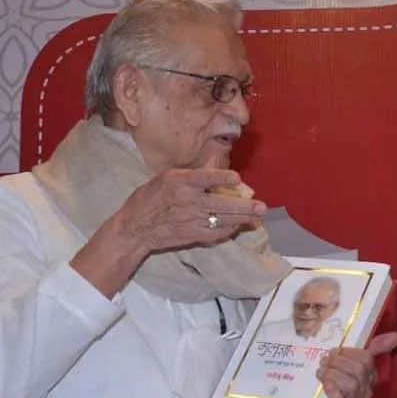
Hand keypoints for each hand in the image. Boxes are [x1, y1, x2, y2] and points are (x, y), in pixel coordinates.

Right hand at [116, 167, 266, 256]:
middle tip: (261, 207)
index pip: (203, 178)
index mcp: (178, 182)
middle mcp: (186, 201)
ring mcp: (190, 220)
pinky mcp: (192, 235)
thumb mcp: (167, 178)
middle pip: (219, 204)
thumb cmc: (150, 198)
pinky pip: (215, 234)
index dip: (220, 177)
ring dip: (242, 219)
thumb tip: (215, 161)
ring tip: (257, 217)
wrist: (135, 228)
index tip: (237, 178)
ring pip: (221, 220)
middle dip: (243, 207)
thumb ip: (193, 173)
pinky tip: (238, 226)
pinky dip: (228, 230)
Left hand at [318, 332, 396, 397]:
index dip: (350, 353)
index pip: (366, 359)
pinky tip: (326, 385)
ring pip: (350, 386)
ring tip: (321, 372)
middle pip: (358, 371)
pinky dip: (333, 393)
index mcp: (371, 375)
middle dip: (338, 363)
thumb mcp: (357, 363)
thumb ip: (375, 348)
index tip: (335, 351)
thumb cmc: (344, 383)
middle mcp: (366, 389)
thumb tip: (396, 335)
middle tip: (324, 361)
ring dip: (332, 375)